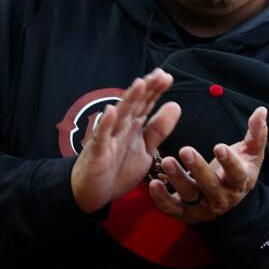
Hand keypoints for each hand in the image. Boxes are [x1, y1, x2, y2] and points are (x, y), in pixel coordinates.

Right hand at [70, 70, 179, 212]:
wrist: (92, 193)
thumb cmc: (117, 169)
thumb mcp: (145, 150)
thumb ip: (158, 129)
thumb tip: (175, 105)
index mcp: (132, 127)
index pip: (145, 105)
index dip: (156, 91)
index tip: (167, 76)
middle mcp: (120, 128)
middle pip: (134, 105)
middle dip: (147, 90)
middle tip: (159, 74)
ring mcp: (108, 139)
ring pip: (119, 116)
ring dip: (129, 100)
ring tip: (140, 84)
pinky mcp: (97, 153)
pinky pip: (101, 138)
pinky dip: (105, 125)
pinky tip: (111, 112)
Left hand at [148, 107, 268, 223]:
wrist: (228, 203)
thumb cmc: (238, 171)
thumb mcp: (251, 155)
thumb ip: (256, 134)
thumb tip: (262, 110)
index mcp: (239, 182)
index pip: (236, 174)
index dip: (229, 162)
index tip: (219, 146)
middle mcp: (221, 198)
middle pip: (210, 186)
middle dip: (198, 168)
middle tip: (185, 149)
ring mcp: (202, 208)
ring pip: (190, 195)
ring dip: (177, 179)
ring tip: (168, 161)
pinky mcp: (185, 214)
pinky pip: (172, 208)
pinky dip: (161, 199)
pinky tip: (153, 184)